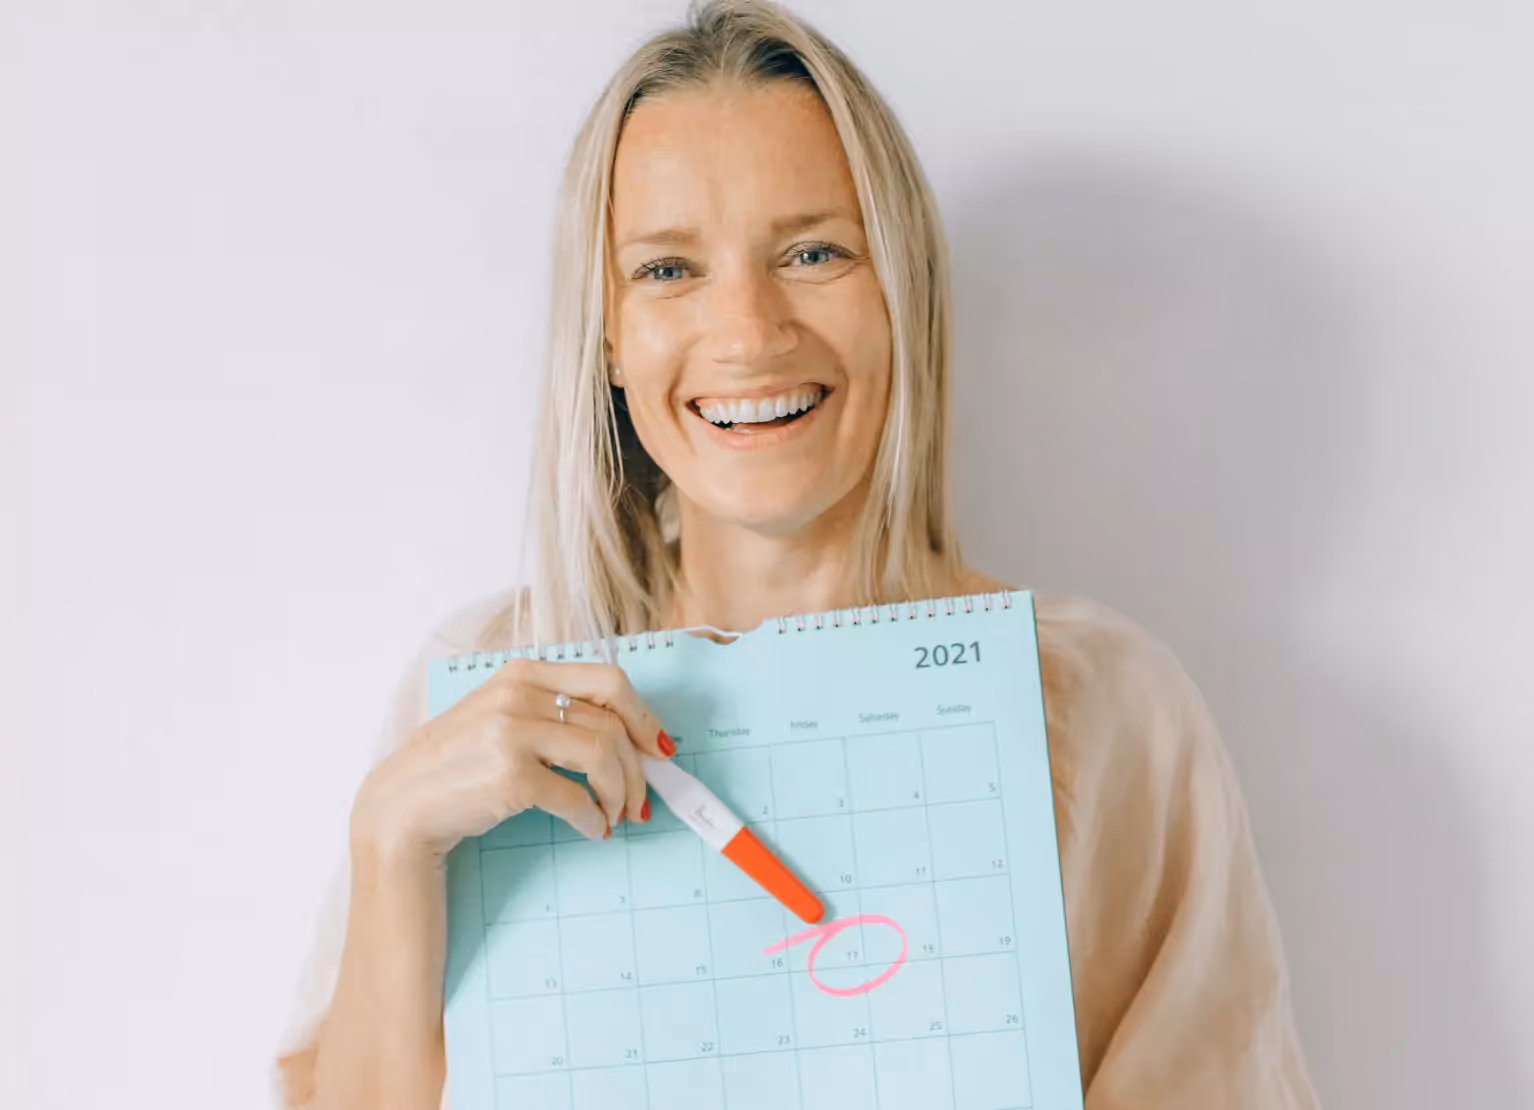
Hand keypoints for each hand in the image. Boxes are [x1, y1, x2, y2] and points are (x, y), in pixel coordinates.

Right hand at [351, 659, 674, 859]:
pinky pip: (576, 797)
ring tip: (615, 815)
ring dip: (619, 793)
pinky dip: (593, 818)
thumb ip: (550, 711)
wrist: (400, 808)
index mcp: (522, 673)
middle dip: (638, 765)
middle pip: (611, 722)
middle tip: (642, 797)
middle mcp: (517, 694)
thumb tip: (625, 736)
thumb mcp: (498, 716)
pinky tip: (592, 828)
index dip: (644, 715)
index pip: (607, 680)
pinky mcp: (510, 776)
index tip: (660, 747)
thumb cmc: (457, 767)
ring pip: (602, 756)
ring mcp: (512, 733)